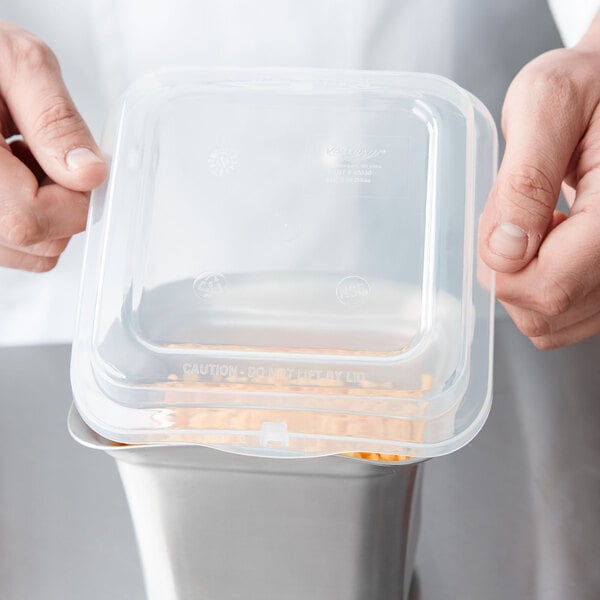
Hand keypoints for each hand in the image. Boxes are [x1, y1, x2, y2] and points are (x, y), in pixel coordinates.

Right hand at [0, 20, 105, 271]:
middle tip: (41, 152)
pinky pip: (13, 247)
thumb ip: (55, 120)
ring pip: (30, 252)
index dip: (71, 198)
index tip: (74, 163)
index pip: (29, 222)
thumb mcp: (16, 63)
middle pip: (37, 244)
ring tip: (18, 159)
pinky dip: (24, 217)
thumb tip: (89, 174)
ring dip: (44, 212)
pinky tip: (9, 176)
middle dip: (62, 203)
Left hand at [478, 16, 599, 348]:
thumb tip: (504, 251)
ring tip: (539, 224)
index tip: (500, 219)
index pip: (547, 287)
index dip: (501, 265)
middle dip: (508, 271)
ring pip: (554, 322)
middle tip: (516, 216)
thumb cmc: (592, 85)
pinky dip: (544, 288)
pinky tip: (552, 243)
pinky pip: (568, 317)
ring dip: (524, 282)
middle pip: (546, 311)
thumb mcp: (546, 104)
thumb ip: (524, 181)